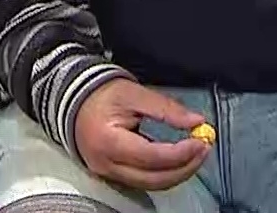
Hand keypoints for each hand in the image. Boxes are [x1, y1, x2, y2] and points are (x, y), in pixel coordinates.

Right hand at [74, 79, 209, 191]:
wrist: (72, 100)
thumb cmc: (102, 94)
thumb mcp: (134, 93)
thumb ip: (165, 108)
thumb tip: (196, 121)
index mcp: (109, 142)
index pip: (152, 156)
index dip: (181, 152)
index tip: (202, 140)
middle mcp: (106, 164)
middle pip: (154, 179)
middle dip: (185, 167)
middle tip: (204, 148)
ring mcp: (108, 173)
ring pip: (151, 184)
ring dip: (178, 172)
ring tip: (195, 153)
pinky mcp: (111, 175)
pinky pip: (143, 181)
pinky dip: (164, 173)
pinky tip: (177, 159)